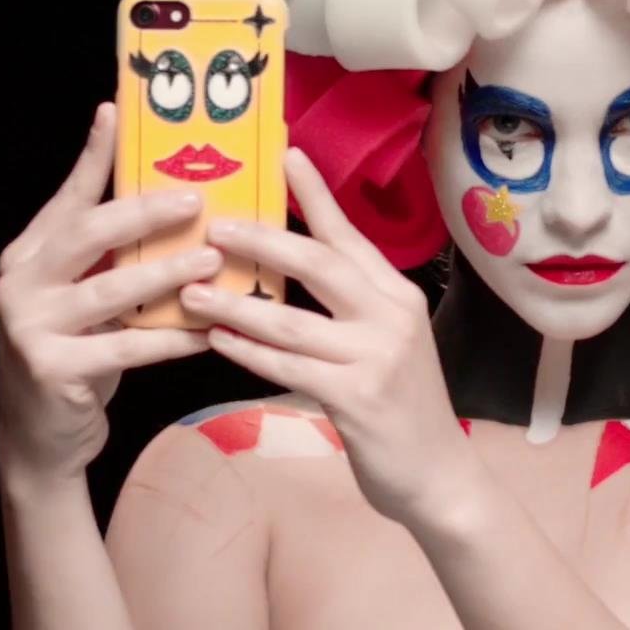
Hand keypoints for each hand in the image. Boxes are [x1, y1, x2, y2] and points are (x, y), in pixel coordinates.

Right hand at [0, 102, 224, 485]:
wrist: (40, 437)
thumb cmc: (76, 354)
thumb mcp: (82, 296)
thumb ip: (108, 255)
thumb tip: (167, 203)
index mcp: (29, 255)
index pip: (68, 197)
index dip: (93, 155)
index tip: (116, 113)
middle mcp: (21, 283)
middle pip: (87, 232)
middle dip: (144, 211)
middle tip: (195, 197)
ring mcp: (30, 326)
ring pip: (110, 290)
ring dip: (166, 272)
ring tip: (211, 257)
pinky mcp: (52, 369)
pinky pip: (126, 347)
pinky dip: (172, 338)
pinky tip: (208, 332)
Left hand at [179, 146, 483, 526]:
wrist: (438, 474)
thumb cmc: (402, 405)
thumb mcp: (389, 341)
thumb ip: (353, 305)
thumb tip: (294, 266)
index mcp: (397, 294)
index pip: (349, 235)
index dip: (317, 194)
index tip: (285, 155)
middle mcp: (391, 316)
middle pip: (318, 263)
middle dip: (262, 239)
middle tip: (215, 225)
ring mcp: (375, 356)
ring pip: (291, 319)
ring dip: (235, 303)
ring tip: (191, 290)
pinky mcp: (355, 398)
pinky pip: (287, 367)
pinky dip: (248, 351)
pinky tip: (217, 339)